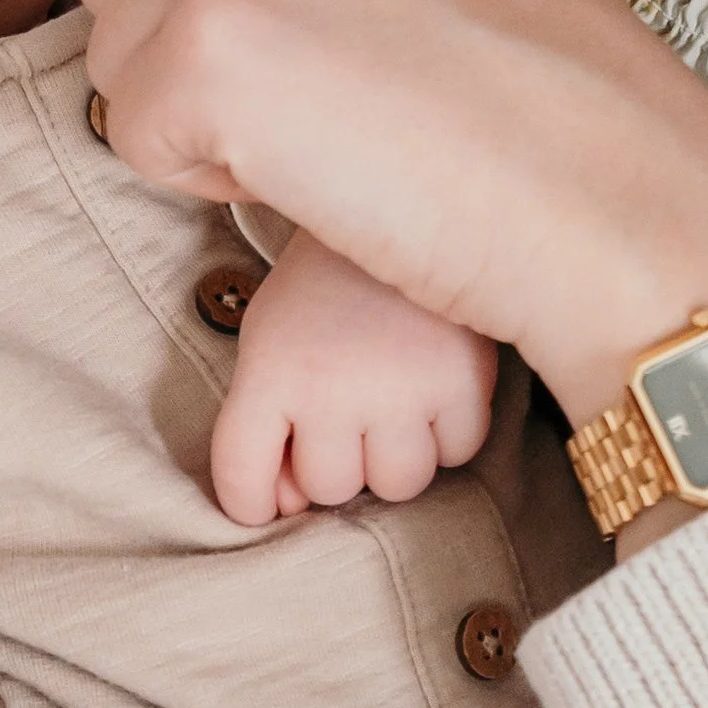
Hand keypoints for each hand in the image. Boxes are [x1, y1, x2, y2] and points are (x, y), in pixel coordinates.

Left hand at [0, 0, 707, 424]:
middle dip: (184, 36)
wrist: (610, 183)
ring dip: (197, 110)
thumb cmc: (535, 68)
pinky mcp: (194, 44)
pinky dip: (209, 169)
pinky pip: (134, 131)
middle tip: (331, 75)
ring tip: (335, 114)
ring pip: (112, 53)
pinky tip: (319, 156)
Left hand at [211, 230, 496, 524]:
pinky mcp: (465, 380)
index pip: (241, 477)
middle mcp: (332, 388)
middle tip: (349, 413)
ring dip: (395, 456)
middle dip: (338, 462)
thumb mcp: (270, 340)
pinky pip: (458, 452)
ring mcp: (402, 387)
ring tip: (394, 404)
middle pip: (331, 488)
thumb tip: (289, 506)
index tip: (267, 503)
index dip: (250, 503)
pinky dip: (450, 433)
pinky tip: (436, 387)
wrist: (402, 201)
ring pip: (399, 484)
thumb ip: (264, 425)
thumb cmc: (325, 290)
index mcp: (270, 373)